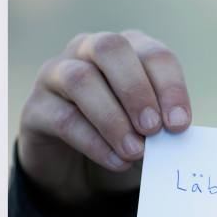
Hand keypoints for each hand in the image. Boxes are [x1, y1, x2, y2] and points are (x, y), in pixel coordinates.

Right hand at [16, 29, 192, 204]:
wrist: (78, 167)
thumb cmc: (124, 138)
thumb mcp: (149, 132)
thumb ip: (162, 128)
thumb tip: (175, 136)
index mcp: (128, 51)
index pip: (153, 54)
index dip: (170, 87)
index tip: (180, 124)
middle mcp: (89, 51)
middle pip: (110, 49)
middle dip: (136, 90)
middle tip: (154, 128)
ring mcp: (57, 75)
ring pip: (80, 79)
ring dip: (112, 118)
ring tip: (135, 151)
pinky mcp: (36, 108)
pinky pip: (63, 118)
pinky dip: (95, 142)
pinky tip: (117, 161)